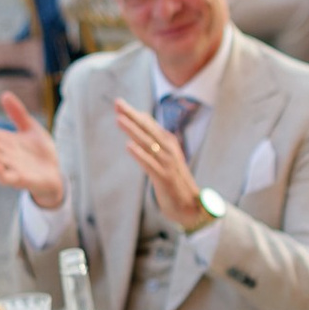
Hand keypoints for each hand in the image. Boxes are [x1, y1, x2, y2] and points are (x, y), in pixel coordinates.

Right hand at [0, 98, 64, 207]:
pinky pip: (6, 178)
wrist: (56, 175)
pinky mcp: (20, 179)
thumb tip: (5, 94)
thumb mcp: (31, 128)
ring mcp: (10, 167)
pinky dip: (0, 174)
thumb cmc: (41, 153)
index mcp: (3, 141)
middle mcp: (3, 154)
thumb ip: (18, 114)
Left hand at [111, 96, 207, 226]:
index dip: (134, 114)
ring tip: (118, 120)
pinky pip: (150, 164)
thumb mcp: (165, 158)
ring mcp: (167, 164)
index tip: (119, 104)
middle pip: (147, 129)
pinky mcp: (164, 178)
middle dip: (132, 115)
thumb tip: (142, 121)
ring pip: (147, 143)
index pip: (149, 124)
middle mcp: (169, 150)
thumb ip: (155, 142)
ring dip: (132, 130)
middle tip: (117, 103)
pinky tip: (128, 146)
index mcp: (169, 144)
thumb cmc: (175, 181)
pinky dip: (140, 154)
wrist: (192, 206)